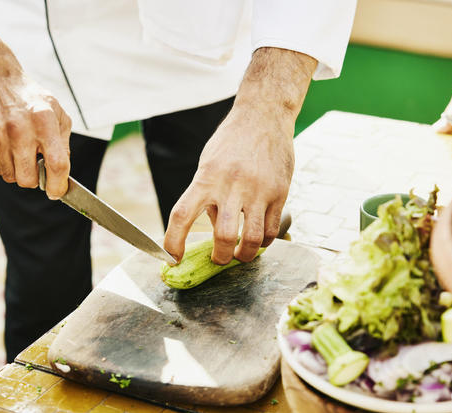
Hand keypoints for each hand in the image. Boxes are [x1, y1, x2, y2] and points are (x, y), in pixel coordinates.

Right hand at [0, 16, 71, 198]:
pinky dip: (4, 164)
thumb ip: (63, 143)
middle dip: (36, 180)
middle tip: (37, 167)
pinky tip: (7, 146)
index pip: (56, 164)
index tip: (57, 191)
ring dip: (19, 170)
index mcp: (44, 122)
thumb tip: (62, 173)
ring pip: (11, 177)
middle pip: (29, 179)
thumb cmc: (31, 100)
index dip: (59, 184)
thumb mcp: (58, 114)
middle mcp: (19, 130)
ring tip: (20, 150)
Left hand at [165, 107, 293, 264]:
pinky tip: (258, 238)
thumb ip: (208, 196)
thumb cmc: (231, 141)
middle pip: (224, 237)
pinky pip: (272, 231)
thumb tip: (214, 228)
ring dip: (243, 255)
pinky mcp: (279, 193)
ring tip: (240, 254)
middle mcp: (231, 185)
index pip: (182, 215)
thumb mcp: (208, 164)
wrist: (264, 116)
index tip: (172, 258)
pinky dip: (263, 242)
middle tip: (219, 258)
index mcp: (206, 177)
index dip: (173, 242)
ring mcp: (258, 190)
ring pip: (252, 239)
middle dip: (220, 257)